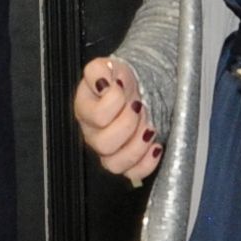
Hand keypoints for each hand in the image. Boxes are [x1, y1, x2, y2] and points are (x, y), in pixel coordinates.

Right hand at [75, 56, 159, 184]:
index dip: (116, 103)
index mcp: (84, 111)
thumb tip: (103, 82)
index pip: (97, 116)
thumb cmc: (121, 81)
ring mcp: (108, 151)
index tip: (124, 89)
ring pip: (115, 164)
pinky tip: (155, 146)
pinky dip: (147, 162)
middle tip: (138, 107)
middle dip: (129, 123)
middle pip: (104, 144)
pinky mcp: (126, 162)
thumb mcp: (108, 67)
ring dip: (138, 144)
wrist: (137, 88)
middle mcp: (93, 134)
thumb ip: (98, 70)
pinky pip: (133, 174)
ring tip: (148, 125)